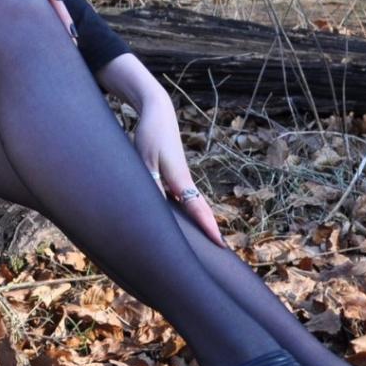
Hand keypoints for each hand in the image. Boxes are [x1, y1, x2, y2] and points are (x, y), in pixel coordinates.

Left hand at [133, 90, 225, 247]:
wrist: (158, 113)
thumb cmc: (150, 135)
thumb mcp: (145, 161)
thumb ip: (151, 185)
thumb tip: (156, 210)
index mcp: (180, 179)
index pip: (197, 209)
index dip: (208, 227)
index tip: (220, 245)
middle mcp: (184, 181)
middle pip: (200, 210)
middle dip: (209, 230)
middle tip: (220, 252)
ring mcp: (181, 177)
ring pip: (193, 205)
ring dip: (200, 222)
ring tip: (206, 243)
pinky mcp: (175, 174)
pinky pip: (184, 198)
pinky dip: (189, 211)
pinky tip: (184, 221)